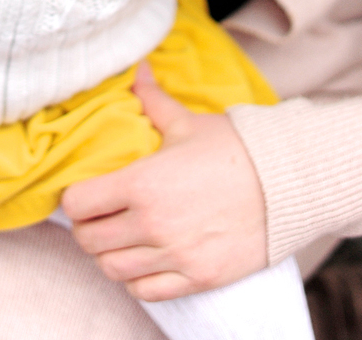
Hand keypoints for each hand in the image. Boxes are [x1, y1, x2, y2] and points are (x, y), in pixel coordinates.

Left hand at [62, 62, 266, 300]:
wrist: (286, 184)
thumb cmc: (233, 149)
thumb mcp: (187, 122)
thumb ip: (152, 99)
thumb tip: (136, 69)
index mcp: (143, 182)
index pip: (79, 204)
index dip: (74, 198)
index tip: (83, 193)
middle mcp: (153, 224)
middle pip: (90, 240)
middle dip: (86, 228)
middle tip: (96, 217)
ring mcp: (176, 255)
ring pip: (114, 269)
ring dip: (109, 255)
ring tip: (117, 239)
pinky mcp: (198, 278)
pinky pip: (147, 292)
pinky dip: (136, 280)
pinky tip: (142, 261)